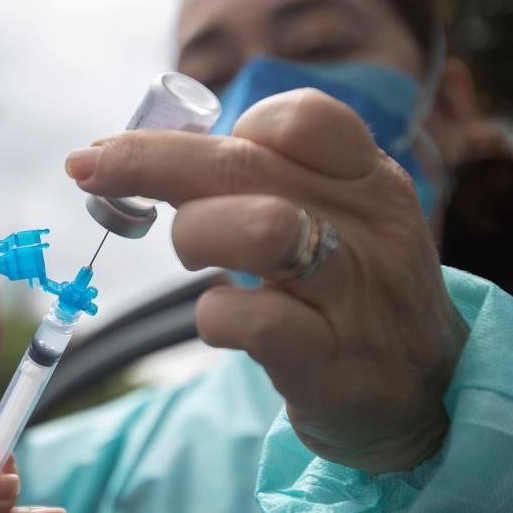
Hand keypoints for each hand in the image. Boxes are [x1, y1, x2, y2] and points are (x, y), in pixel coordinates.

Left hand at [66, 88, 469, 472]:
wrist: (426, 396)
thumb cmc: (353, 290)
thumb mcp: (340, 217)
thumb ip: (269, 180)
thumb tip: (150, 152)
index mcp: (368, 178)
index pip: (300, 117)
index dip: (223, 125)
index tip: (169, 145)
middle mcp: (370, 226)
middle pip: (245, 166)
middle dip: (147, 160)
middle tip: (86, 165)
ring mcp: (356, 295)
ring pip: (258, 229)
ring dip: (195, 237)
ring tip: (195, 260)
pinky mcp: (332, 362)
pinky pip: (249, 320)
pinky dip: (213, 317)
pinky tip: (223, 324)